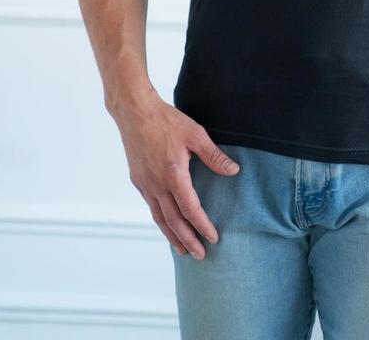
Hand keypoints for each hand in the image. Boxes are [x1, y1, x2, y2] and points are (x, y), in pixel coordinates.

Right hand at [113, 92, 240, 259]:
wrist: (134, 111)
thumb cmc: (166, 120)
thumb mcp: (195, 134)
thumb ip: (214, 156)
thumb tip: (234, 171)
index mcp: (173, 174)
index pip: (190, 209)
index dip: (202, 225)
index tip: (213, 238)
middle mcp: (157, 184)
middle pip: (173, 221)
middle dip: (188, 240)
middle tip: (200, 255)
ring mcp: (145, 184)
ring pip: (159, 218)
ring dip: (172, 236)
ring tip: (183, 250)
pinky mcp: (138, 179)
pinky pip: (151, 206)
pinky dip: (160, 221)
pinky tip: (167, 224)